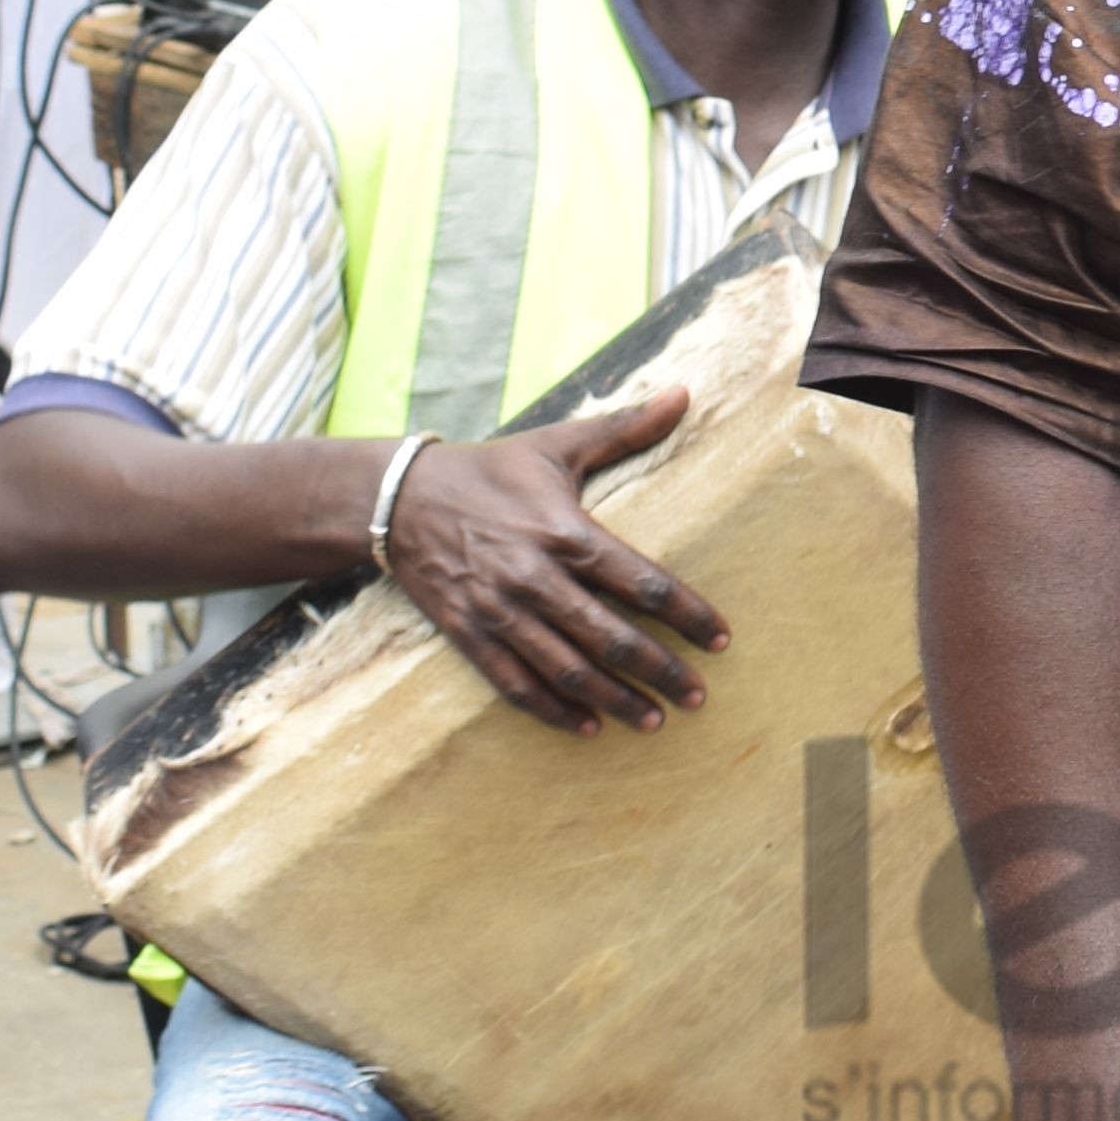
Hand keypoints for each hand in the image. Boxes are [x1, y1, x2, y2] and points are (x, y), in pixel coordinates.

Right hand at [379, 387, 729, 730]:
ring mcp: (501, 612)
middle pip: (611, 636)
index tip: (721, 637)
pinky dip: (553, 711)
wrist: (398, 498)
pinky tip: (587, 727)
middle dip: (660, 669)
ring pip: (568, 670)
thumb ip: (625, 427)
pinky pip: (517, 685)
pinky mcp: (470, 636)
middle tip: (698, 695)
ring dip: (615, 699)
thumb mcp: (556, 444)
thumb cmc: (490, 470)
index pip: (643, 581)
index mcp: (565, 532)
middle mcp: (536, 578)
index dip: (688, 613)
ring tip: (654, 720)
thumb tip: (684, 393)